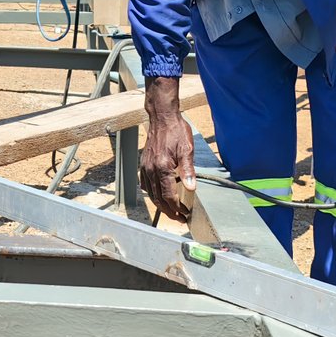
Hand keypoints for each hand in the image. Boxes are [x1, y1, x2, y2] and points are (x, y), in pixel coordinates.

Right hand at [141, 76, 196, 222]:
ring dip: (161, 205)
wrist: (162, 118)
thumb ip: (188, 170)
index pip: (168, 195)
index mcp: (162, 167)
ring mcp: (145, 167)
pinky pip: (145, 184)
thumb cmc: (176, 131)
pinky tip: (159, 195)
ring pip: (150, 194)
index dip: (177, 208)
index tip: (185, 213)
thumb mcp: (187, 149)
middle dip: (169, 211)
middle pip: (158, 198)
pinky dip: (152, 194)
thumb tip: (192, 188)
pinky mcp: (143, 164)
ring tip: (171, 210)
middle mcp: (151, 169)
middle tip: (180, 218)